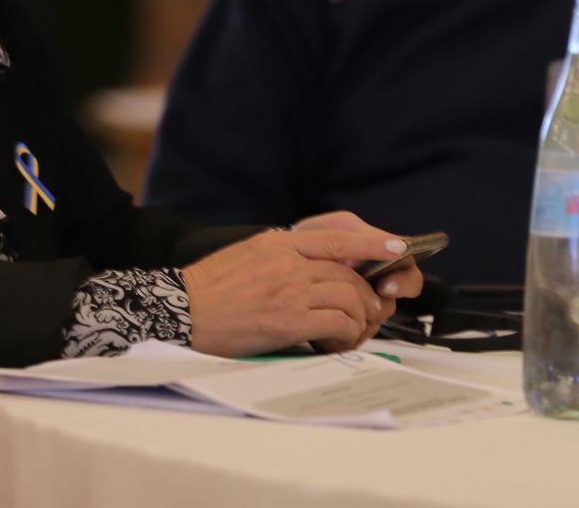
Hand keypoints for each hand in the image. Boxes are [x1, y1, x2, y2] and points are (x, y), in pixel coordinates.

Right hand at [182, 219, 411, 356]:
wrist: (180, 310)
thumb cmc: (211, 289)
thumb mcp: (250, 255)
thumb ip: (285, 257)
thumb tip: (317, 269)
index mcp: (281, 243)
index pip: (338, 236)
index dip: (373, 242)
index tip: (398, 246)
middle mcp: (289, 261)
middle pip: (349, 274)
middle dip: (366, 297)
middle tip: (366, 314)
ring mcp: (290, 288)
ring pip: (350, 297)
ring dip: (358, 319)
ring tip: (348, 334)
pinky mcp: (288, 319)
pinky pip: (338, 322)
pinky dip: (346, 335)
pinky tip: (334, 343)